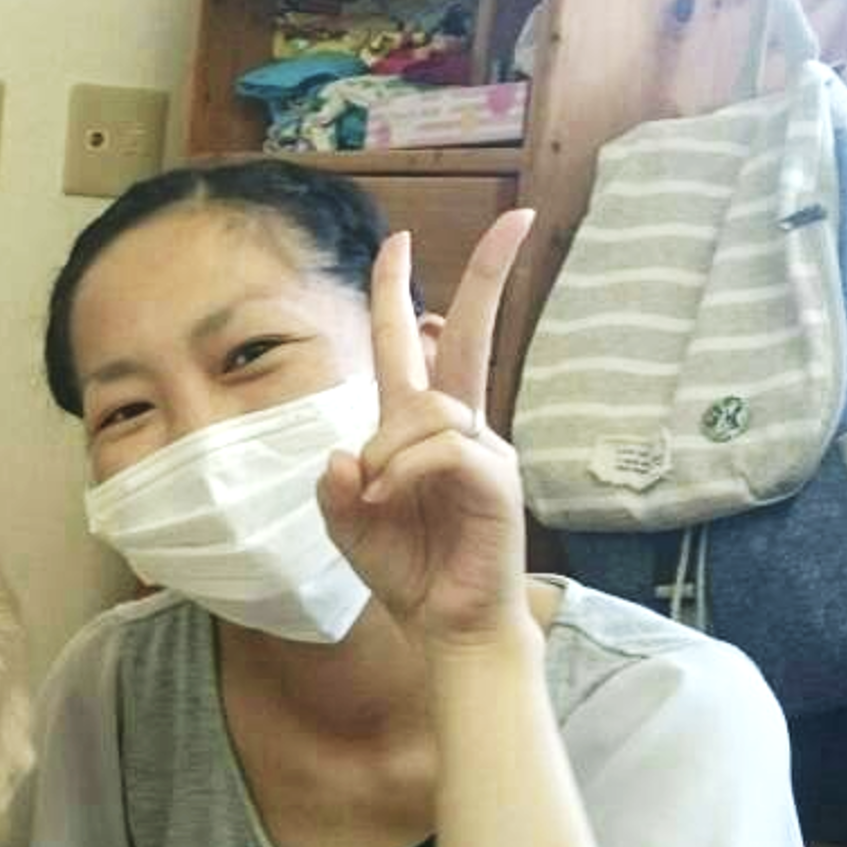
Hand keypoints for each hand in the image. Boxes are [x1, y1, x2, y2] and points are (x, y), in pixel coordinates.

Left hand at [317, 212, 536, 650]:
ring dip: (386, 449)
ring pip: (429, 408)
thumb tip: (339, 452)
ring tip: (375, 496)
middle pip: (470, 339)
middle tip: (513, 220)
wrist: (447, 626)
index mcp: (418, 431)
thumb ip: (333, 489)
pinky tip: (389, 499)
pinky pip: (443, 449)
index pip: (411, 349)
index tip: (398, 242)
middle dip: (489, 277)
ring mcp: (484, 452)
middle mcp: (458, 430)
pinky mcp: (498, 481)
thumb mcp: (346, 527)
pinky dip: (404, 471)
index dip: (400, 296)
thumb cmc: (408, 571)